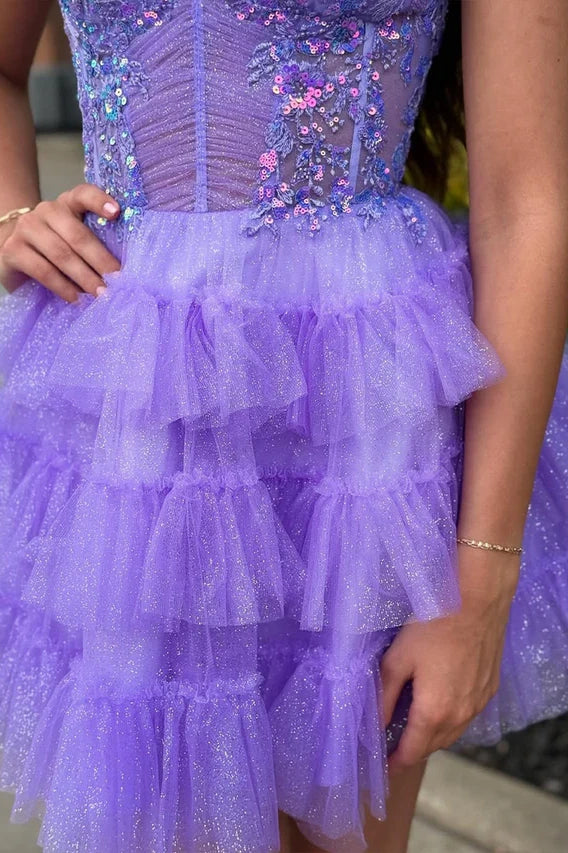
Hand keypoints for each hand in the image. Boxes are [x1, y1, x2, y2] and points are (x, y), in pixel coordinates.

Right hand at [0, 184, 121, 301]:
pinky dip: (63, 287)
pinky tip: (76, 298)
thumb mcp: (76, 242)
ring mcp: (27, 228)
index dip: (99, 201)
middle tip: (117, 281)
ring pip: (61, 254)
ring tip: (100, 294)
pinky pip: (43, 270)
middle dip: (100, 260)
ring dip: (84, 277)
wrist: (17, 254)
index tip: (116, 212)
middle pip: (77, 235)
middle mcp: (47, 210)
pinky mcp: (13, 250)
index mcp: (68, 203)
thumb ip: (94, 245)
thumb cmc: (57, 249)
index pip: (83, 194)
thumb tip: (120, 274)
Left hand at [380, 546, 519, 771]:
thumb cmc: (433, 625)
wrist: (477, 602)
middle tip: (394, 746)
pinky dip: (452, 719)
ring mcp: (479, 703)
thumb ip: (384, 696)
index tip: (383, 768)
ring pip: (454, 732)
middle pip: (434, 746)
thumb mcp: (398, 659)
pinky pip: (468, 715)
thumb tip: (376, 724)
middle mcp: (461, 715)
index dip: (396, 762)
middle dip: (414, 749)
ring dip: (434, 735)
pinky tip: (440, 704)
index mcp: (434, 712)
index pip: (413, 752)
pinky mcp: (490, 688)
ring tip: (414, 727)